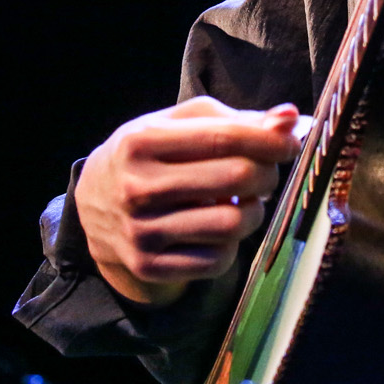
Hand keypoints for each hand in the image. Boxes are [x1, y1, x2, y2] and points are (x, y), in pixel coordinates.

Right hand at [73, 96, 307, 308]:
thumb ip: (232, 119)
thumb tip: (290, 118)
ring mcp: (141, 232)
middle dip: (268, 173)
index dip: (270, 139)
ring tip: (245, 201)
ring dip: (255, 211)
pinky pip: (219, 260)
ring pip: (234, 224)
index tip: (290, 141)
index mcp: (141, 141)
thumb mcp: (176, 125)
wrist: (93, 206)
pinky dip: (232, 244)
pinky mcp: (150, 266)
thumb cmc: (148, 155)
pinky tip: (219, 229)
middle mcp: (137, 188)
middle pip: (237, 179)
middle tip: (267, 172)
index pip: (225, 138)